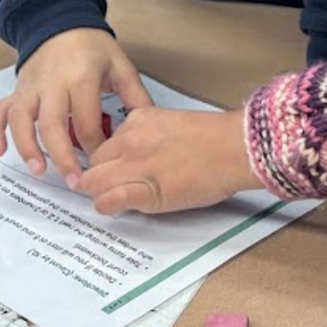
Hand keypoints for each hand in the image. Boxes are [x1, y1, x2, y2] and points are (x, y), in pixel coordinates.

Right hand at [0, 29, 152, 180]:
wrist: (61, 21)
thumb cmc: (93, 47)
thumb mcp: (120, 66)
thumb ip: (135, 97)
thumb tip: (149, 127)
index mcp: (82, 79)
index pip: (87, 122)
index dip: (96, 147)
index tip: (103, 166)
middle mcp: (53, 84)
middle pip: (53, 125)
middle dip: (64, 157)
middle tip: (75, 182)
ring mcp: (31, 87)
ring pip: (22, 120)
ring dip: (28, 147)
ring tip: (38, 171)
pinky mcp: (17, 90)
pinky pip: (0, 111)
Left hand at [77, 109, 262, 214]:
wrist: (234, 149)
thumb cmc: (215, 137)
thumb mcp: (171, 122)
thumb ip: (149, 133)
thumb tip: (140, 152)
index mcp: (138, 120)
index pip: (105, 142)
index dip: (108, 159)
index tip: (114, 167)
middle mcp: (130, 141)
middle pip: (94, 162)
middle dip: (98, 174)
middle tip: (110, 185)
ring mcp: (134, 166)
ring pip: (93, 182)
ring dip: (98, 191)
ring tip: (110, 198)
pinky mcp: (144, 192)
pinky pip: (108, 200)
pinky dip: (106, 205)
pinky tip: (114, 206)